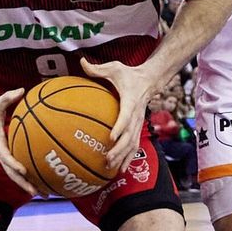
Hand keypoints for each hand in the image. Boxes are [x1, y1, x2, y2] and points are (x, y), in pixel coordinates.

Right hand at [0, 88, 37, 194]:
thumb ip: (9, 97)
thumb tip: (22, 90)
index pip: (5, 156)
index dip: (14, 164)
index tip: (24, 170)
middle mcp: (0, 154)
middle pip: (12, 173)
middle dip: (23, 183)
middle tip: (36, 192)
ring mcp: (4, 158)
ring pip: (15, 176)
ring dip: (28, 186)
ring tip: (45, 194)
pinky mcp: (7, 158)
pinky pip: (18, 171)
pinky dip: (29, 178)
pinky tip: (43, 183)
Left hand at [77, 60, 150, 174]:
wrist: (150, 80)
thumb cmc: (129, 74)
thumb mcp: (114, 67)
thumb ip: (97, 68)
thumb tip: (80, 61)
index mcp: (130, 101)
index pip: (126, 116)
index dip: (119, 127)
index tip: (110, 137)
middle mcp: (137, 115)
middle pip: (130, 136)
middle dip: (119, 149)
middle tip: (106, 159)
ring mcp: (139, 123)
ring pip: (133, 144)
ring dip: (123, 157)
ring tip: (111, 168)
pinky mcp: (138, 127)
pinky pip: (134, 145)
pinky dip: (128, 158)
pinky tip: (121, 169)